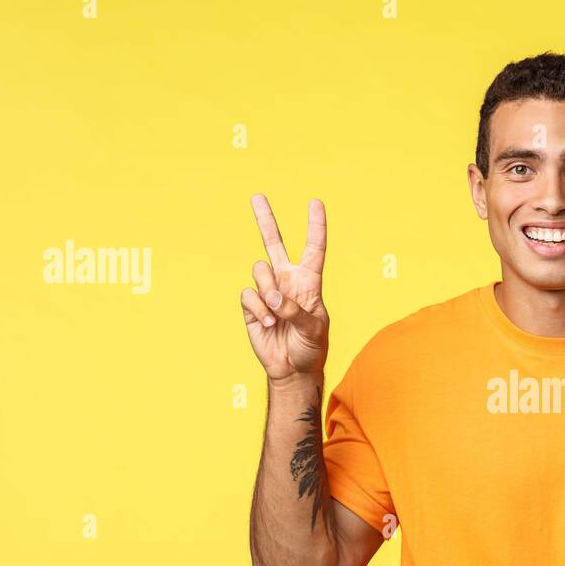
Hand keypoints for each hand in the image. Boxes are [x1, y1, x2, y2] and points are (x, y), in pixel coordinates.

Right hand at [240, 194, 329, 382]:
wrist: (292, 369)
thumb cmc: (311, 348)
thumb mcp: (314, 329)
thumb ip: (297, 311)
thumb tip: (275, 299)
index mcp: (309, 282)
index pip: (314, 249)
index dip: (315, 226)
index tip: (316, 203)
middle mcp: (287, 281)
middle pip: (274, 244)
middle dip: (265, 220)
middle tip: (257, 196)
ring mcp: (268, 291)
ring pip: (260, 270)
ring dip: (268, 290)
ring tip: (276, 313)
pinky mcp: (251, 305)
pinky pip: (249, 294)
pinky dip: (258, 308)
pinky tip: (267, 322)